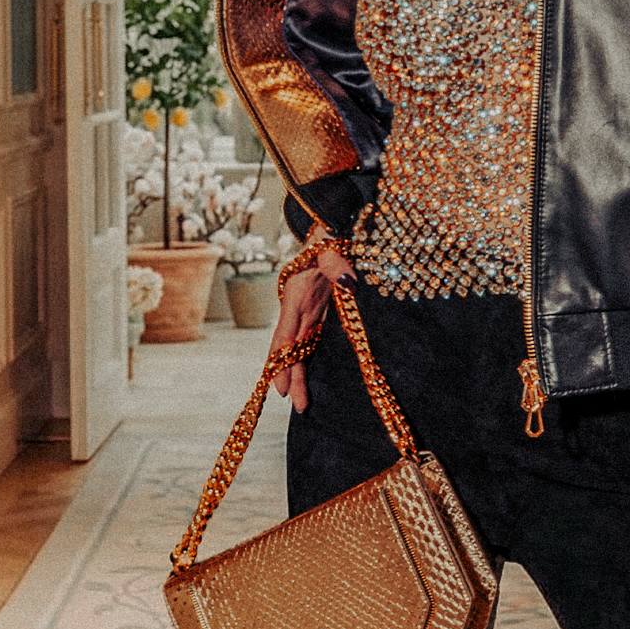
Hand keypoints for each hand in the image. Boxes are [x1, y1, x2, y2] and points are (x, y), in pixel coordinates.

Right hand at [265, 243, 353, 411]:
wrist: (326, 224)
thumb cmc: (328, 232)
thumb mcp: (331, 244)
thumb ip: (337, 264)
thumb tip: (349, 283)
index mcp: (295, 293)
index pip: (285, 333)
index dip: (281, 361)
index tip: (280, 385)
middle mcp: (295, 306)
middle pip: (289, 347)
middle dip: (290, 376)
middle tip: (298, 404)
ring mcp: (304, 310)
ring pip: (297, 347)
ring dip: (297, 373)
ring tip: (301, 401)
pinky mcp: (315, 310)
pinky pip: (307, 340)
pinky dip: (305, 360)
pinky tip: (306, 377)